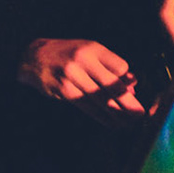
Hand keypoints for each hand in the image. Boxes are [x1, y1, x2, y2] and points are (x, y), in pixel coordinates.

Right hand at [18, 38, 146, 127]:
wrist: (33, 56)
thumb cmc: (68, 53)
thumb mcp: (90, 50)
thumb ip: (111, 65)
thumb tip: (132, 84)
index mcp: (93, 49)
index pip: (120, 67)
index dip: (129, 81)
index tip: (136, 92)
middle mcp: (82, 62)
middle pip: (111, 86)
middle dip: (128, 102)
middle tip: (140, 114)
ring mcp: (72, 77)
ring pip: (100, 99)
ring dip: (117, 113)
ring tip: (130, 122)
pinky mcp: (63, 91)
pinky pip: (87, 107)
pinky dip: (102, 117)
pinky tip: (112, 123)